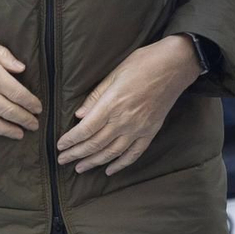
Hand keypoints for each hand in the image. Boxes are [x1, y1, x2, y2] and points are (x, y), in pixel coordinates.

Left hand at [56, 37, 202, 174]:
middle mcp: (124, 120)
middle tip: (62, 161)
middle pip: (95, 144)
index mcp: (112, 104)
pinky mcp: (151, 131)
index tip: (60, 146)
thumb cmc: (143, 63)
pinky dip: (121, 164)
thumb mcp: (114, 74)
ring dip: (94, 162)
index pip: (85, 129)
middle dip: (76, 154)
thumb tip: (79, 115)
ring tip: (80, 168)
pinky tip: (109, 170)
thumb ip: (96, 97)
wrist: (174, 65)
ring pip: (112, 152)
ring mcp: (138, 128)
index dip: (71, 140)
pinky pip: (134, 154)